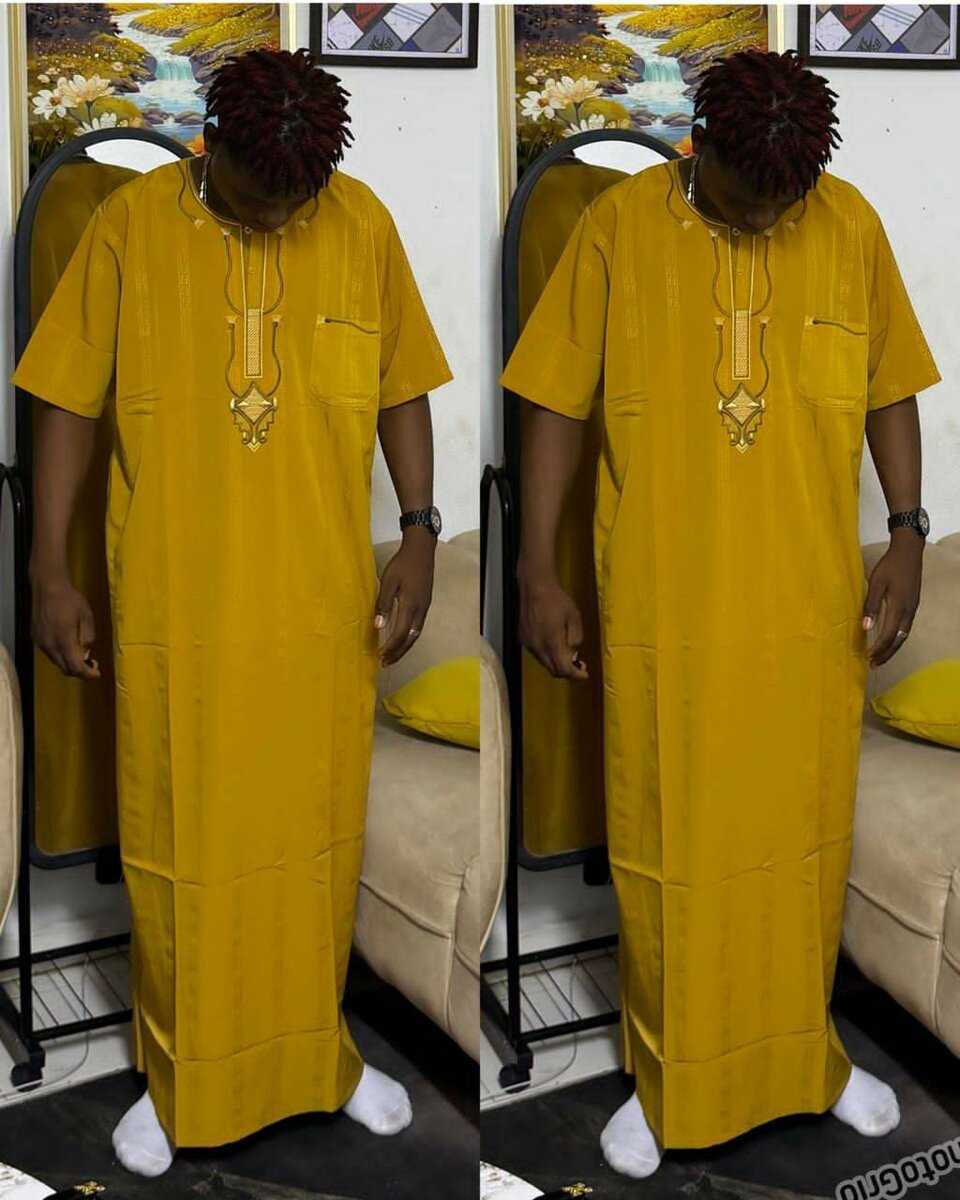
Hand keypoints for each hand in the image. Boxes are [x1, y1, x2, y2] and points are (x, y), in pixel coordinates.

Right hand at [30, 572, 100, 678]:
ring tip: (83, 655)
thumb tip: (85, 652)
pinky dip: (61, 654)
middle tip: (93, 665)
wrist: (47, 586)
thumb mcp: (87, 616)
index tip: (97, 674)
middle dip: (80, 670)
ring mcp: (40, 641)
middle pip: (64, 668)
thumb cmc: (70, 599)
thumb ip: (88, 636)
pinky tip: (69, 645)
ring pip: (56, 661)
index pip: (74, 667)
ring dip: (69, 662)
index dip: (87, 674)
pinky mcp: (35, 637)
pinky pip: (50, 652)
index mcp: (63, 640)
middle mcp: (49, 645)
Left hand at [375, 529, 435, 665]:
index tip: (380, 656)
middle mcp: (420, 610)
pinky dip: (409, 637)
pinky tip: (402, 638)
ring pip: (416, 634)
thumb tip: (378, 626)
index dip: (390, 647)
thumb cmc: (402, 564)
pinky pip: (418, 627)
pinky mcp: (425, 603)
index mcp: (410, 606)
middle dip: (398, 653)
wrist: (421, 550)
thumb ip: (383, 604)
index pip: (400, 633)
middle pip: (410, 639)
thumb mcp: (388, 582)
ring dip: (404, 647)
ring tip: (393, 655)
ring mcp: (425, 607)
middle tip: (386, 663)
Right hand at [517, 565, 588, 681]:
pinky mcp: (522, 637)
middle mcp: (537, 646)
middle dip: (567, 671)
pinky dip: (547, 654)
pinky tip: (553, 643)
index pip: (563, 669)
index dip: (576, 676)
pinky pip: (536, 653)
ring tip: (567, 653)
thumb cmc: (556, 599)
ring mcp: (528, 643)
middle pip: (552, 670)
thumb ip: (576, 636)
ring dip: (556, 662)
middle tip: (579, 666)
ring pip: (544, 662)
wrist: (534, 586)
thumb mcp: (574, 616)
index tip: (585, 675)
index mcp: (552, 642)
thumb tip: (574, 651)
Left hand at [862, 531, 922, 667]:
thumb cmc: (890, 566)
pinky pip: (905, 628)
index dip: (878, 648)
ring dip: (892, 648)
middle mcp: (908, 611)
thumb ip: (871, 605)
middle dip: (886, 654)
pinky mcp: (912, 605)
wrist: (909, 552)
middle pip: (899, 640)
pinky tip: (889, 640)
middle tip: (874, 665)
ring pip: (904, 635)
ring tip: (880, 657)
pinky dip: (897, 638)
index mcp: (899, 607)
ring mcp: (912, 608)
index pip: (888, 635)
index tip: (868, 657)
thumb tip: (866, 627)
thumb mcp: (876, 583)